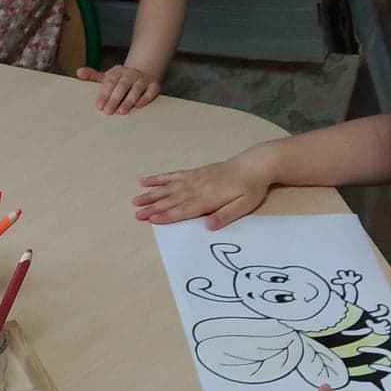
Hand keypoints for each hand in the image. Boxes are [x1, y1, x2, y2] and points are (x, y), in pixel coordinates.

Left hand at [77, 63, 160, 114]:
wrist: (143, 73)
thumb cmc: (120, 80)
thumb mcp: (106, 77)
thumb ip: (92, 76)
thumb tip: (78, 72)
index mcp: (117, 72)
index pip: (109, 82)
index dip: (104, 94)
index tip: (98, 106)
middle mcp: (130, 75)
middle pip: (122, 85)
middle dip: (114, 98)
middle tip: (108, 111)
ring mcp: (143, 80)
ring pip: (136, 89)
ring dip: (129, 100)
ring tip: (122, 111)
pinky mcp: (154, 86)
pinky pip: (151, 91)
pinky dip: (145, 98)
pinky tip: (139, 106)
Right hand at [133, 152, 268, 226]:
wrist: (254, 164)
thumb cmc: (251, 188)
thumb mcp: (245, 205)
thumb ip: (226, 215)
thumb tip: (208, 226)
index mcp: (208, 198)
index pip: (184, 209)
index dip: (167, 215)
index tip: (151, 219)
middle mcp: (197, 188)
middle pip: (172, 199)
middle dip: (153, 207)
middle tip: (137, 214)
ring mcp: (194, 178)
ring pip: (168, 188)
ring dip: (151, 194)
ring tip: (136, 200)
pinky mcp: (194, 173)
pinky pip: (172, 176)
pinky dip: (158, 179)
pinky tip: (145, 181)